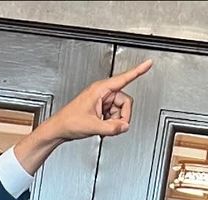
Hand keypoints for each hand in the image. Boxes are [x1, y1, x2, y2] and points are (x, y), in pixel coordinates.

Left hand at [12, 61, 152, 174]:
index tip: (149, 63)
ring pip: (120, 110)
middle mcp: (103, 92)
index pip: (124, 78)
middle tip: (113, 127)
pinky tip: (101, 127)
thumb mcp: (93, 127)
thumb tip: (124, 126)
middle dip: (122, 116)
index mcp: (101, 89)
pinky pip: (114, 115)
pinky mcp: (101, 109)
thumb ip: (112, 128)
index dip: (138, 71)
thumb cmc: (70, 121)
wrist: (59, 128)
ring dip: (115, 121)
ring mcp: (102, 101)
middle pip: (125, 102)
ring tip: (102, 127)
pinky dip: (111, 123)